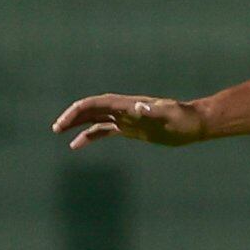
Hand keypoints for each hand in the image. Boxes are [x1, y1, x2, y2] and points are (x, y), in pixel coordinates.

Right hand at [53, 93, 204, 149]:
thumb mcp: (168, 116)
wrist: (194, 123)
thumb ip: (152, 112)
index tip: (63, 123)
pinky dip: (90, 136)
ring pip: (95, 119)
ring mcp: (125, 119)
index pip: (95, 105)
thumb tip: (136, 108)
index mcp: (127, 105)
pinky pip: (104, 130)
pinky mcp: (130, 129)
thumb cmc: (183, 119)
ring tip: (60, 133)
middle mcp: (123, 109)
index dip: (77, 112)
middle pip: (91, 109)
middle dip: (72, 116)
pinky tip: (78, 144)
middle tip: (55, 128)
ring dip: (77, 124)